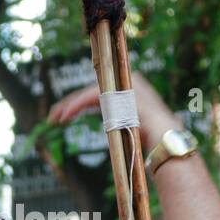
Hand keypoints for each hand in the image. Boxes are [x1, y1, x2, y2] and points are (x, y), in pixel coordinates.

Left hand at [47, 69, 179, 152]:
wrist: (166, 140)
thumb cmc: (157, 139)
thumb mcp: (137, 124)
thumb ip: (125, 119)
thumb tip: (123, 124)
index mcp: (133, 86)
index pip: (101, 92)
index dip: (81, 103)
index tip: (65, 115)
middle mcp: (128, 80)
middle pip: (92, 91)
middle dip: (70, 104)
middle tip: (53, 117)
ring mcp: (123, 84)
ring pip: (89, 93)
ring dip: (69, 106)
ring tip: (54, 118)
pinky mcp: (117, 92)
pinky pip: (90, 97)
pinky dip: (75, 106)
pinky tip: (64, 116)